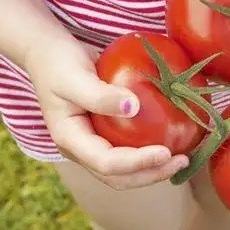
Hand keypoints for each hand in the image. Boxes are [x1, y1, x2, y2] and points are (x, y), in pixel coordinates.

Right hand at [24, 36, 189, 189]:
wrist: (47, 53)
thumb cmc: (58, 63)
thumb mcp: (74, 77)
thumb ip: (100, 95)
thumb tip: (133, 107)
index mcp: (70, 140)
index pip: (106, 163)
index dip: (137, 163)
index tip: (165, 152)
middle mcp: (82, 149)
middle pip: (118, 177)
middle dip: (151, 174)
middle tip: (182, 161)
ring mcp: (93, 144)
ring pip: (125, 171)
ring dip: (153, 169)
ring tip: (182, 157)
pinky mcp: (105, 135)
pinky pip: (129, 151)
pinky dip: (150, 153)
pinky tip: (173, 142)